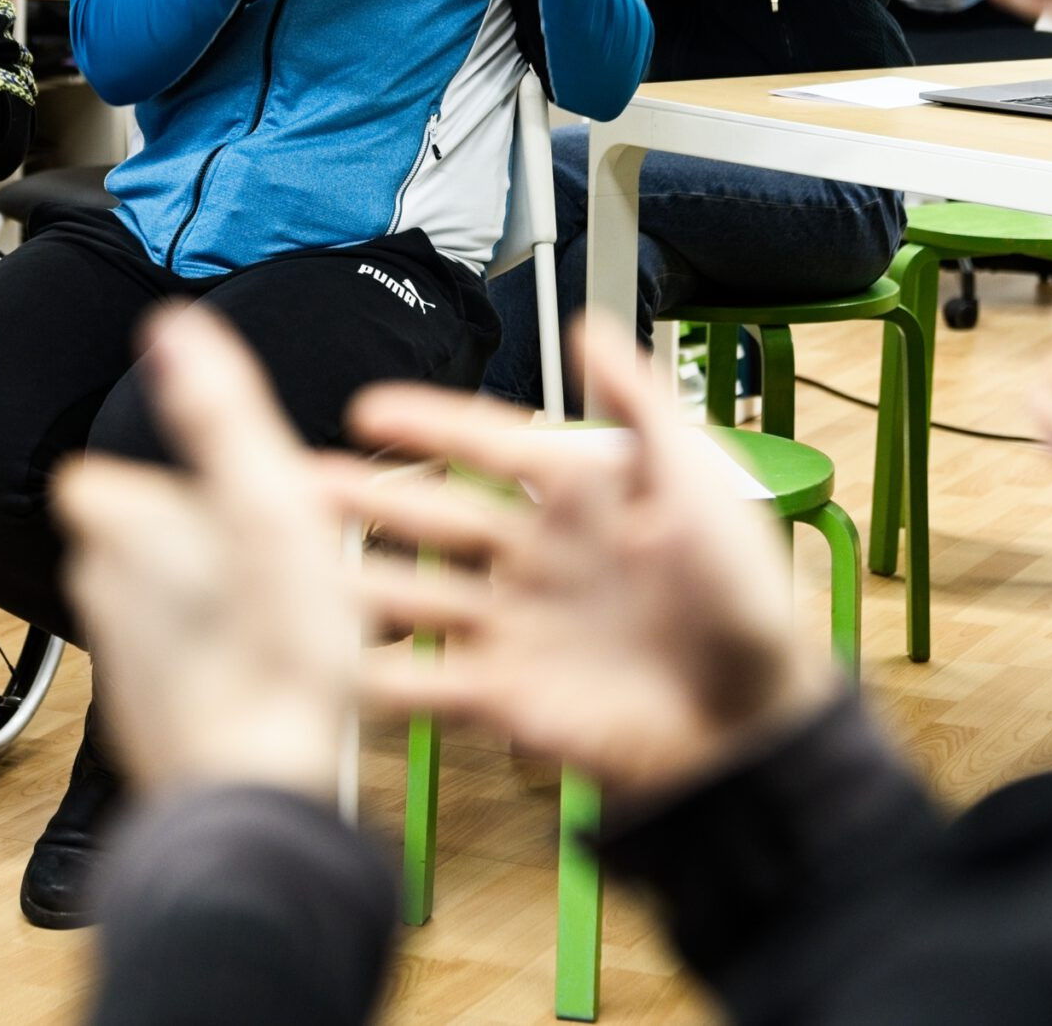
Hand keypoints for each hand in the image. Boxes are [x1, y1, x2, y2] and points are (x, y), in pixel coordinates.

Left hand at [55, 304, 359, 797]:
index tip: (217, 484)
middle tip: (263, 545)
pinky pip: (180, 661)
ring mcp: (123, 662)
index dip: (159, 475)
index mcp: (120, 528)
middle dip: (183, 532)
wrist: (261, 792)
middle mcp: (102, 592)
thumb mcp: (267, 504)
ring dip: (202, 594)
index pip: (97, 475)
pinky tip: (268, 666)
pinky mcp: (152, 719)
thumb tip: (168, 325)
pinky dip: (214, 656)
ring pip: (155, 599)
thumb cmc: (272, 653)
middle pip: (132, 535)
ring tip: (275, 606)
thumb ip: (218, 411)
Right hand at [342, 321, 832, 799]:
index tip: (369, 408)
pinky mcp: (512, 699)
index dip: (434, 425)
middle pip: (438, 519)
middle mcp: (542, 560)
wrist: (756, 725)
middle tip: (300, 480)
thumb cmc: (745, 602)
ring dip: (360, 580)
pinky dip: (381, 678)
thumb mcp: (696, 485)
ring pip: (420, 595)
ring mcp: (521, 629)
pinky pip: (431, 683)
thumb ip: (640, 405)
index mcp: (586, 502)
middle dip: (370, 499)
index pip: (494, 448)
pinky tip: (332, 663)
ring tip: (296, 565)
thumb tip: (590, 326)